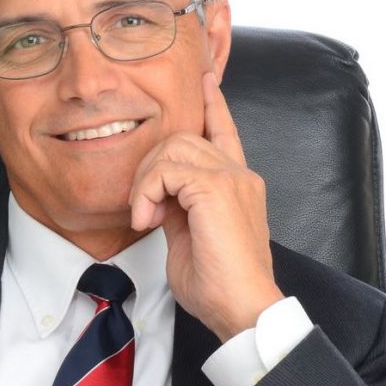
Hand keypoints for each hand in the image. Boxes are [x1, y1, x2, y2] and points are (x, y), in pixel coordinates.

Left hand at [128, 72, 283, 341]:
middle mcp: (239, 174)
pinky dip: (149, 191)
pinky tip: (149, 220)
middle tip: (143, 207)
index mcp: (237, 184)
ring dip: (147, 180)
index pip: (222, 129)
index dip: (211, 102)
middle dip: (151, 165)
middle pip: (184, 136)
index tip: (204, 77)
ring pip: (173, 147)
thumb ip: (178, 208)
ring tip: (146, 216)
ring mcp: (232, 178)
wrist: (242, 308)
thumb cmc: (218, 286)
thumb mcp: (189, 237)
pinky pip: (168, 169)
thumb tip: (158, 197)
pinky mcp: (218, 189)